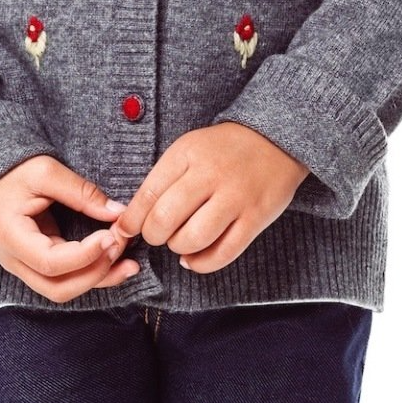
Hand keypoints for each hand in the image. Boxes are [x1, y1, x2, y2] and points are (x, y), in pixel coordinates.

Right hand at [0, 156, 141, 302]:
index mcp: (11, 238)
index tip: (111, 235)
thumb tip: (118, 212)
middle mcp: (15, 261)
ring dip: (99, 279)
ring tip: (129, 264)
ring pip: (64, 289)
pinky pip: (66, 279)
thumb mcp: (45, 172)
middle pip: (58, 288)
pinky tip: (115, 262)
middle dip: (96, 274)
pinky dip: (92, 273)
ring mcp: (25, 266)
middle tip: (121, 247)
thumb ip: (82, 192)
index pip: (51, 262)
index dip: (85, 254)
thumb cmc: (10, 173)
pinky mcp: (37, 264)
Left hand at [100, 124, 308, 276]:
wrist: (275, 139)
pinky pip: (223, 253)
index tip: (125, 230)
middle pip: (166, 219)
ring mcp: (236, 198)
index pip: (148, 194)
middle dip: (153, 235)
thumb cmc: (223, 150)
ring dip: (178, 248)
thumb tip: (131, 219)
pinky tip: (194, 258)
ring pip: (193, 239)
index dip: (132, 220)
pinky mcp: (256, 218)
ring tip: (180, 243)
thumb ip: (163, 180)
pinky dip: (202, 263)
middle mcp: (211, 175)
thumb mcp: (189, 149)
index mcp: (188, 153)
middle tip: (157, 234)